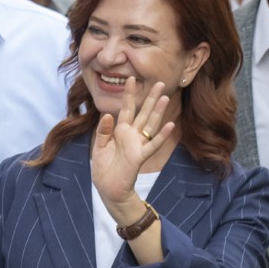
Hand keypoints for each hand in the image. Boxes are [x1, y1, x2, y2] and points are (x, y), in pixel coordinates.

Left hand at [90, 77, 174, 215]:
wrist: (108, 189)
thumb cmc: (104, 168)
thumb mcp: (98, 146)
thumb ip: (103, 131)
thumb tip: (107, 115)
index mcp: (120, 131)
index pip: (126, 108)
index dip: (129, 94)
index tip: (131, 78)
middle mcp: (131, 135)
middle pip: (143, 113)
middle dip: (151, 98)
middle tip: (160, 83)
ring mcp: (137, 145)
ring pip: (150, 125)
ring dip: (158, 112)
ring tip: (165, 98)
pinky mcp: (140, 157)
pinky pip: (152, 145)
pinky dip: (161, 135)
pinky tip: (170, 125)